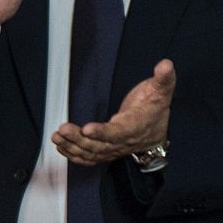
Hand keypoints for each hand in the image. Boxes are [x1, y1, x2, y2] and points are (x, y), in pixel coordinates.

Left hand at [53, 59, 174, 166]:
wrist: (156, 130)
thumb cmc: (154, 108)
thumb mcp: (161, 91)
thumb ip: (163, 79)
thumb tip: (166, 64)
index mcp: (135, 126)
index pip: (118, 132)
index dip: (102, 133)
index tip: (86, 129)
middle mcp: (123, 141)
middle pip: (100, 145)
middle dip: (78, 139)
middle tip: (62, 130)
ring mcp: (114, 148)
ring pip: (92, 152)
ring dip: (72, 146)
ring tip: (56, 137)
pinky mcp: (107, 151)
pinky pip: (90, 158)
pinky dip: (75, 156)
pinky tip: (61, 148)